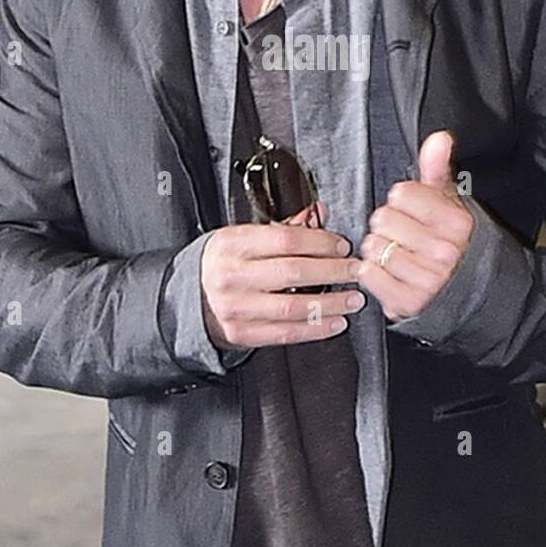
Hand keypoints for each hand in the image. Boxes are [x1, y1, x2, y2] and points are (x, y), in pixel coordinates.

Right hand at [201, 201, 365, 350]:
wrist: (188, 297)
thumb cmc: (223, 263)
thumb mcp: (242, 237)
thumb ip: (282, 226)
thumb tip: (319, 213)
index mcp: (233, 244)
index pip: (285, 239)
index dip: (319, 242)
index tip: (342, 246)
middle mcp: (232, 275)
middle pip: (293, 273)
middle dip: (332, 272)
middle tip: (356, 271)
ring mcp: (236, 307)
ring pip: (293, 306)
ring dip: (330, 303)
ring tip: (354, 299)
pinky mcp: (241, 333)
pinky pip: (285, 333)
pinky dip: (315, 329)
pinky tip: (336, 322)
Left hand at [357, 130, 474, 320]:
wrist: (468, 293)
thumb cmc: (453, 244)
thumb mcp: (450, 204)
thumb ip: (438, 169)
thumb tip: (440, 138)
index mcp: (455, 224)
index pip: (401, 194)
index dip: (402, 200)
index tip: (412, 211)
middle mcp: (443, 252)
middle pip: (382, 220)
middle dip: (388, 226)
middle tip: (404, 235)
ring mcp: (426, 280)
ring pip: (373, 247)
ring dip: (379, 250)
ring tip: (398, 254)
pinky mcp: (407, 302)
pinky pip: (367, 274)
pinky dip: (371, 272)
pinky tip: (389, 271)